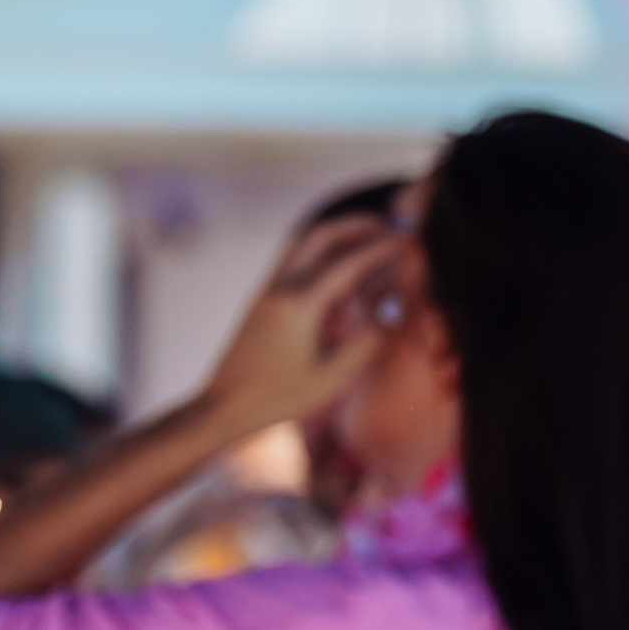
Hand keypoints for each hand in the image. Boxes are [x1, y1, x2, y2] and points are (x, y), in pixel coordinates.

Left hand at [199, 215, 414, 436]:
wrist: (223, 406)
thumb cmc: (279, 397)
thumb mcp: (333, 376)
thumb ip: (368, 338)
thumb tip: (392, 306)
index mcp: (300, 304)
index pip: (348, 263)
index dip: (380, 249)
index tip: (405, 241)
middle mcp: (280, 288)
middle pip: (319, 237)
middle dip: (354, 225)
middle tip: (384, 224)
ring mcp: (265, 291)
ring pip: (301, 245)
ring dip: (333, 236)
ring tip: (363, 240)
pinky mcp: (259, 300)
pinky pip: (291, 263)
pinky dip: (316, 255)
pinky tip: (336, 272)